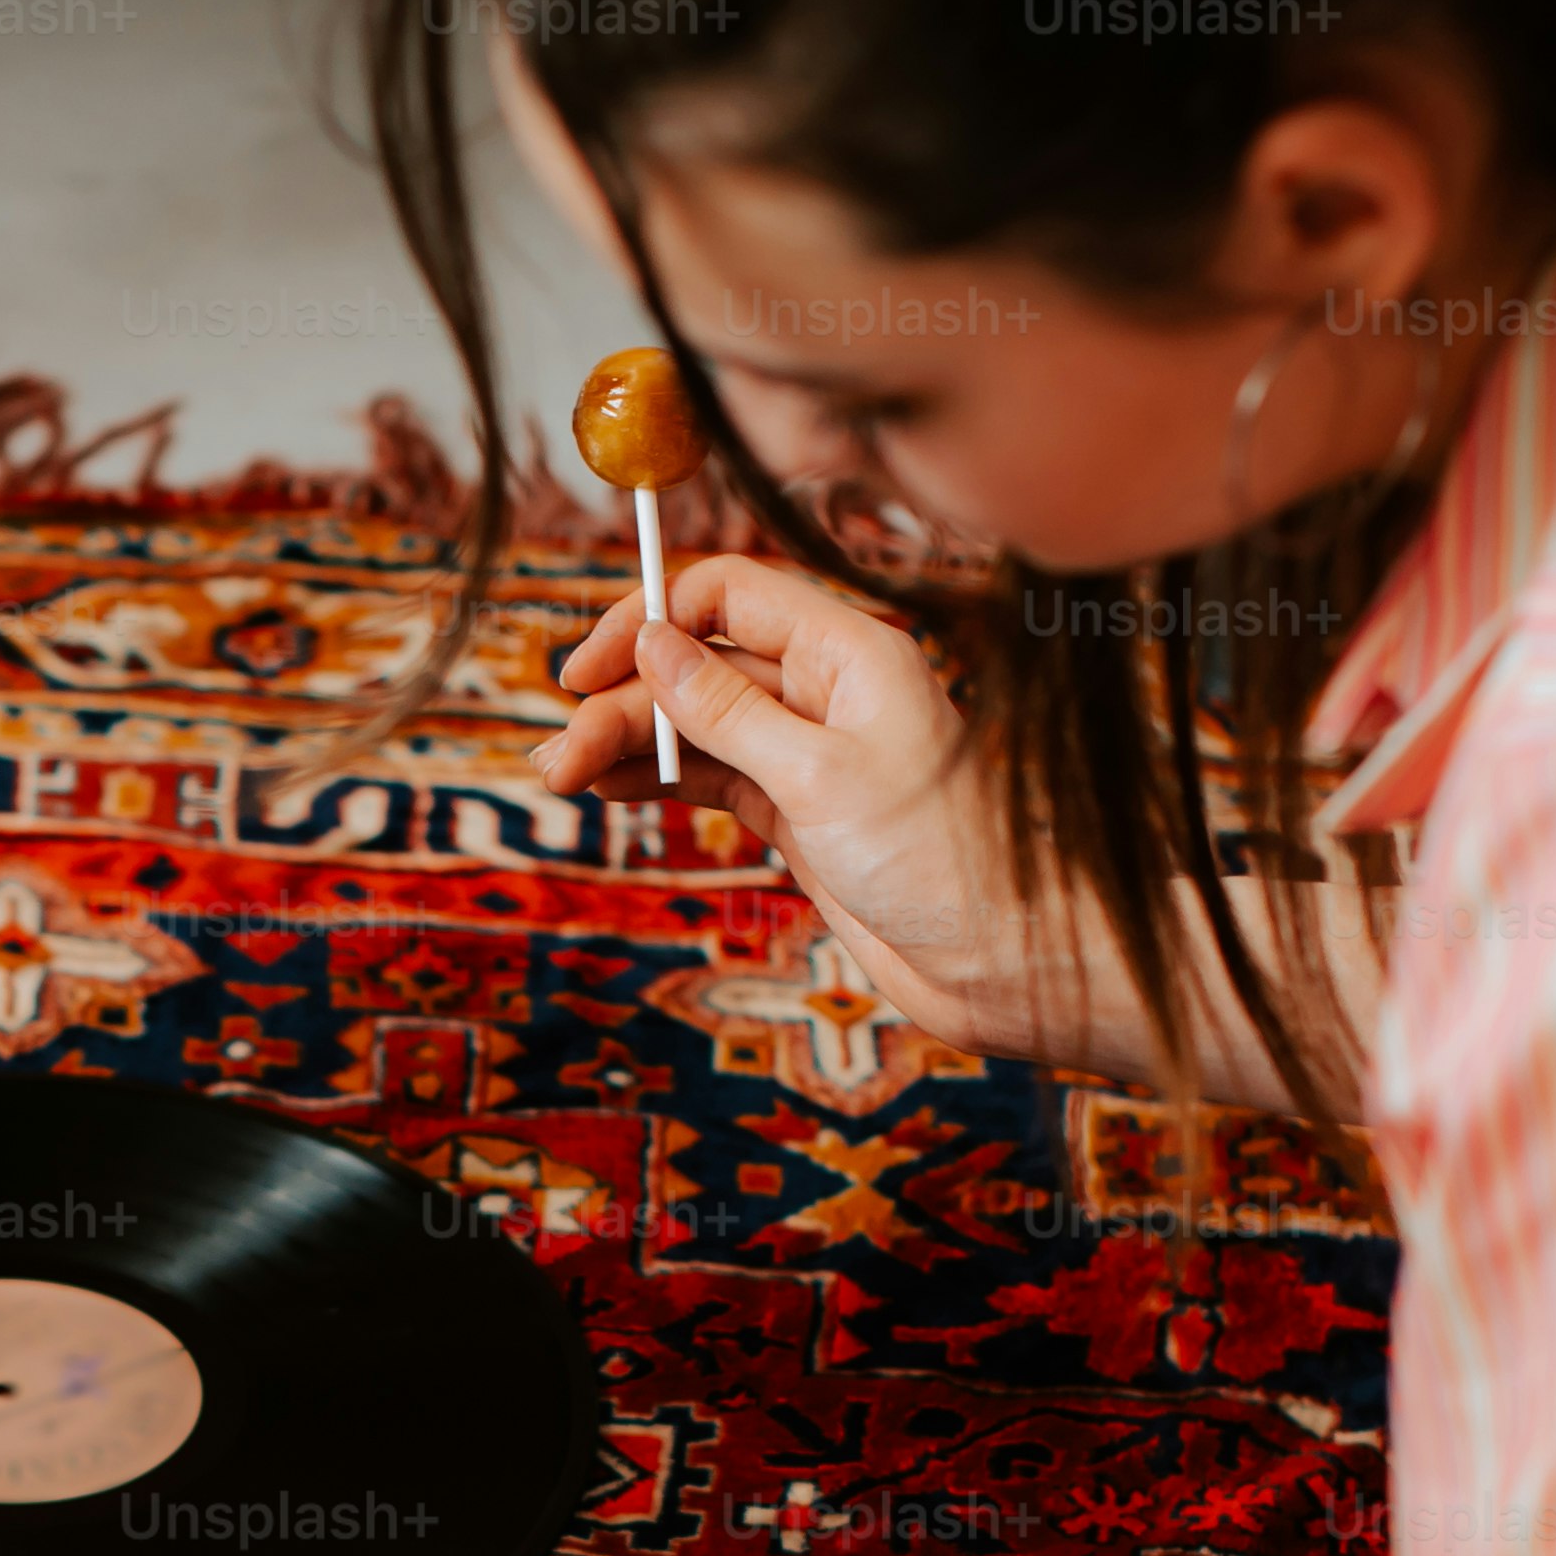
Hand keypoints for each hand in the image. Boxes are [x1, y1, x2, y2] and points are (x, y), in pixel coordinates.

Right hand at [532, 553, 1019, 1055]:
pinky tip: (611, 788)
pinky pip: (710, 774)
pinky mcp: (797, 809)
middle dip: (623, 703)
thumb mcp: (817, 777)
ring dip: (627, 744)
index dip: (649, 618)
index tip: (585, 668)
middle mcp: (826, 689)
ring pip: (695, 724)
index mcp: (849, 650)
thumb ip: (726, 710)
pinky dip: (659, 777)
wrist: (996, 959)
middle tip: (559, 760)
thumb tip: (651, 643)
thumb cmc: (937, 859)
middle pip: (698, 665)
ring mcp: (808, 750)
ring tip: (561, 779)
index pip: (728, 596)